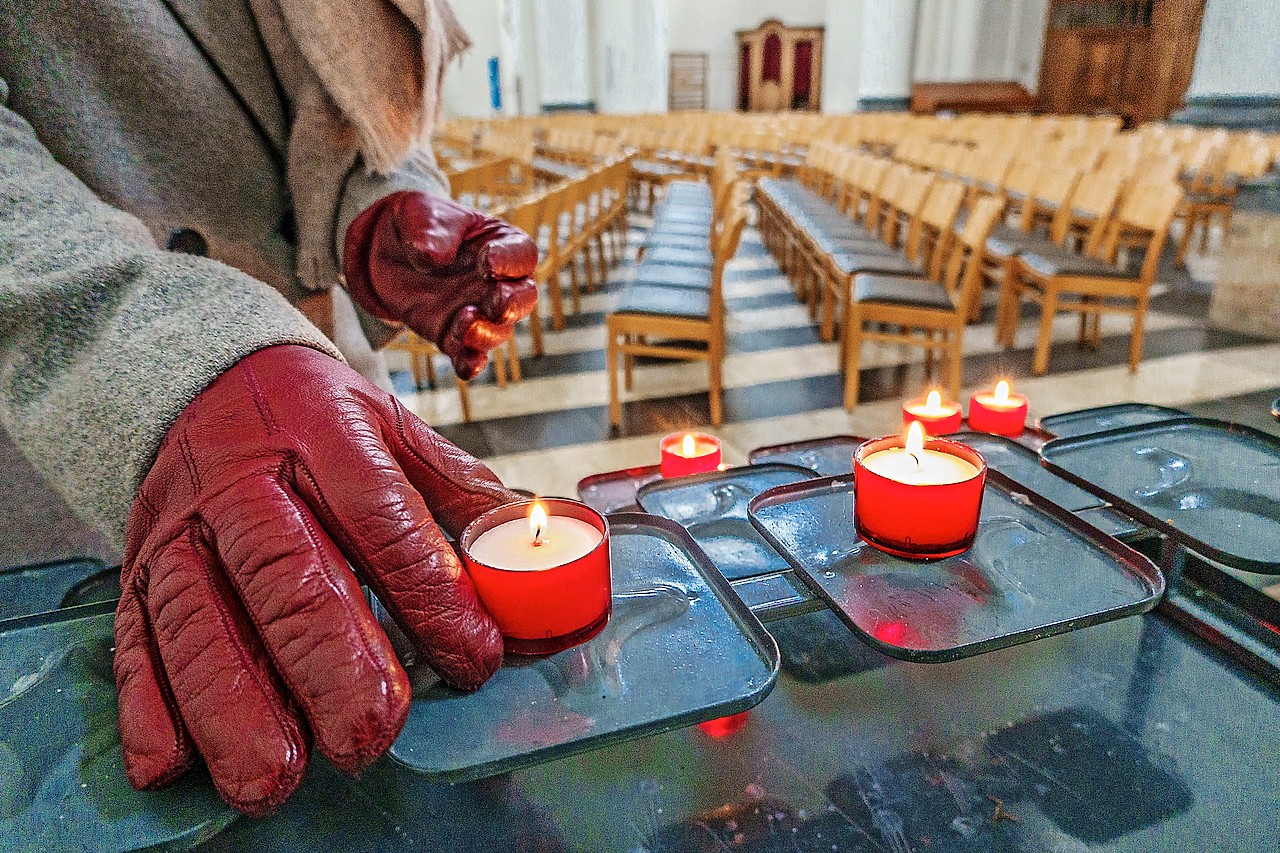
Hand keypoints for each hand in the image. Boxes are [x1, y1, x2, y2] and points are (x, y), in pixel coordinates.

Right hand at [114, 345, 511, 814]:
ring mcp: (182, 531)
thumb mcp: (396, 432)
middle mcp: (246, 484)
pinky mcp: (138, 573)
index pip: (385, 522)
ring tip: (276, 776)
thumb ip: (465, 500)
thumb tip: (544, 572)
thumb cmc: (315, 424)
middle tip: (371, 733)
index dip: (433, 598)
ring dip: (235, 708)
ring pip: (200, 622)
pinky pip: (135, 644)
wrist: (202, 382)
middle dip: (330, 667)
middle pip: (288, 580)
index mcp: (326, 437)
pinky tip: (175, 764)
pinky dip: (150, 709)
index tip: (475, 660)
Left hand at [343, 191, 537, 379]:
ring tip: (463, 324)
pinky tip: (464, 367)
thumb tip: (433, 258)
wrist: (389, 250)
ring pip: (499, 331)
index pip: (521, 254)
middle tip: (494, 302)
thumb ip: (432, 231)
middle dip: (513, 305)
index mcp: (500, 244)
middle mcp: (498, 282)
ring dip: (486, 333)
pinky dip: (470, 363)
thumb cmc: (418, 223)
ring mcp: (478, 311)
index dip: (510, 262)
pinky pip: (469, 355)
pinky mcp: (453, 335)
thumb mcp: (421, 213)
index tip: (487, 263)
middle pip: (523, 298)